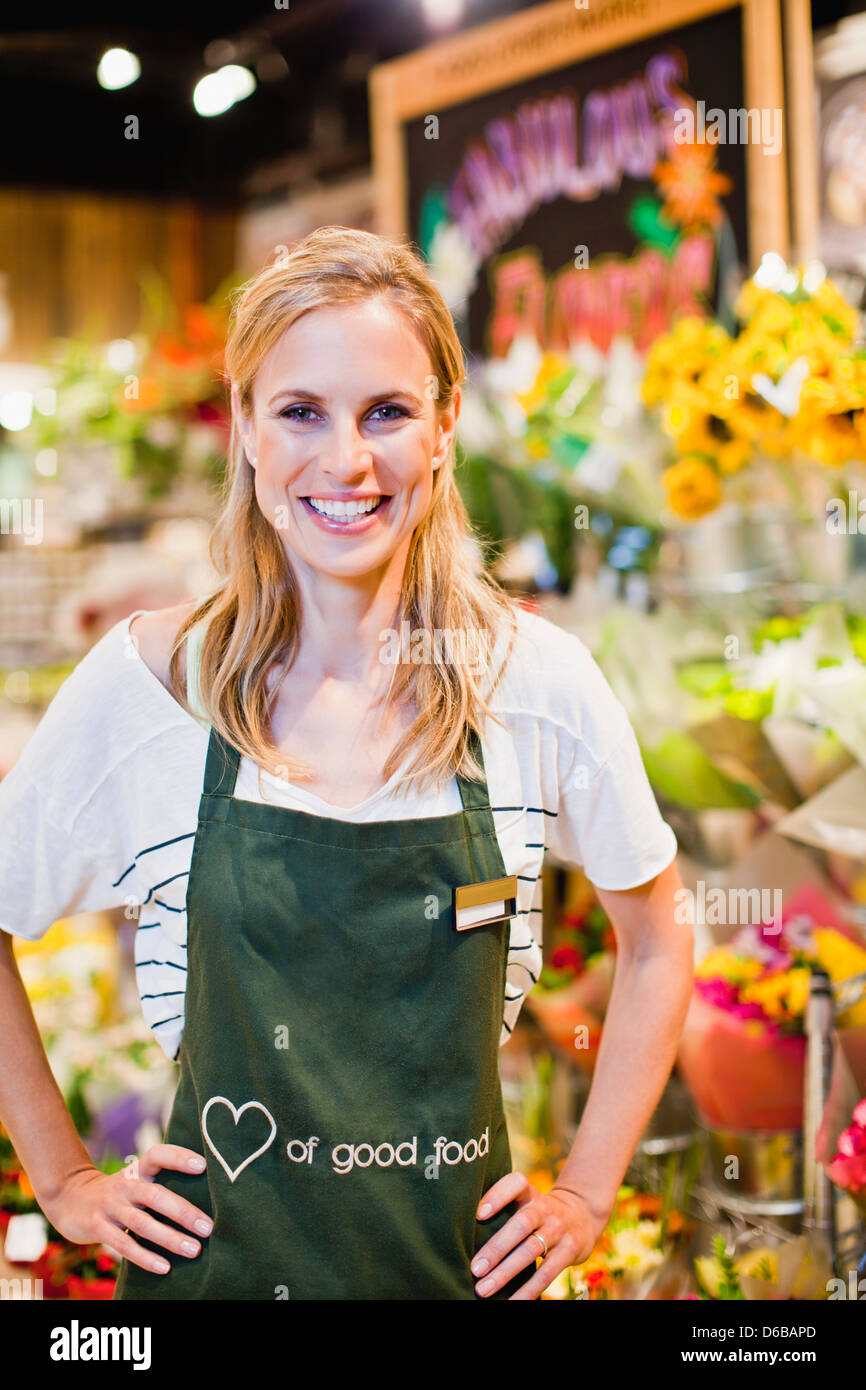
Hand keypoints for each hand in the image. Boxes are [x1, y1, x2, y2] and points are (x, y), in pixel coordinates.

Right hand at [39, 1144, 213, 1275]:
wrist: (68, 1198)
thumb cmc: (118, 1193)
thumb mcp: (135, 1181)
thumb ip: (161, 1185)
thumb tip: (207, 1199)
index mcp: (137, 1170)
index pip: (158, 1155)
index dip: (179, 1157)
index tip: (203, 1165)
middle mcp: (124, 1185)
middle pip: (155, 1195)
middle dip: (183, 1212)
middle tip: (208, 1227)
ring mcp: (109, 1206)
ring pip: (142, 1223)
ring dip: (169, 1238)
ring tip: (194, 1250)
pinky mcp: (97, 1227)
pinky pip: (123, 1244)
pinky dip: (145, 1257)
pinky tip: (164, 1267)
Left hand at [471, 1172, 603, 1299]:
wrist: (582, 1216)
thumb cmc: (539, 1212)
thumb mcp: (526, 1200)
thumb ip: (503, 1208)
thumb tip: (460, 1231)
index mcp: (529, 1193)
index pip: (515, 1184)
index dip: (497, 1196)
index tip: (478, 1214)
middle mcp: (544, 1208)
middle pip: (520, 1224)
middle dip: (496, 1248)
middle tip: (475, 1268)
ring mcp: (558, 1229)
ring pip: (530, 1250)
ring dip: (505, 1272)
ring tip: (483, 1289)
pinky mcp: (569, 1251)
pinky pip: (546, 1273)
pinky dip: (528, 1290)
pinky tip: (511, 1302)